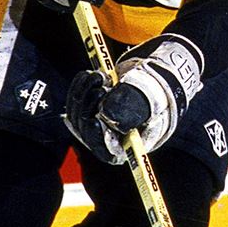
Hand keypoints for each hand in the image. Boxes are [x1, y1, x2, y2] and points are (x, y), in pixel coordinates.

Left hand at [65, 35, 203, 163]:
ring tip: (99, 76)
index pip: (105, 150)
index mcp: (125, 147)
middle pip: (86, 130)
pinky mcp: (84, 110)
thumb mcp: (149, 102)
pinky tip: (88, 75)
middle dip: (90, 105)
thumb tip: (108, 113)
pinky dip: (79, 86)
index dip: (96, 137)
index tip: (94, 120)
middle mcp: (106, 140)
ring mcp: (92, 125)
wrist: (148, 83)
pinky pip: (73, 101)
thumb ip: (131, 108)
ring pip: (77, 113)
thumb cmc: (154, 98)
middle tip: (101, 86)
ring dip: (84, 91)